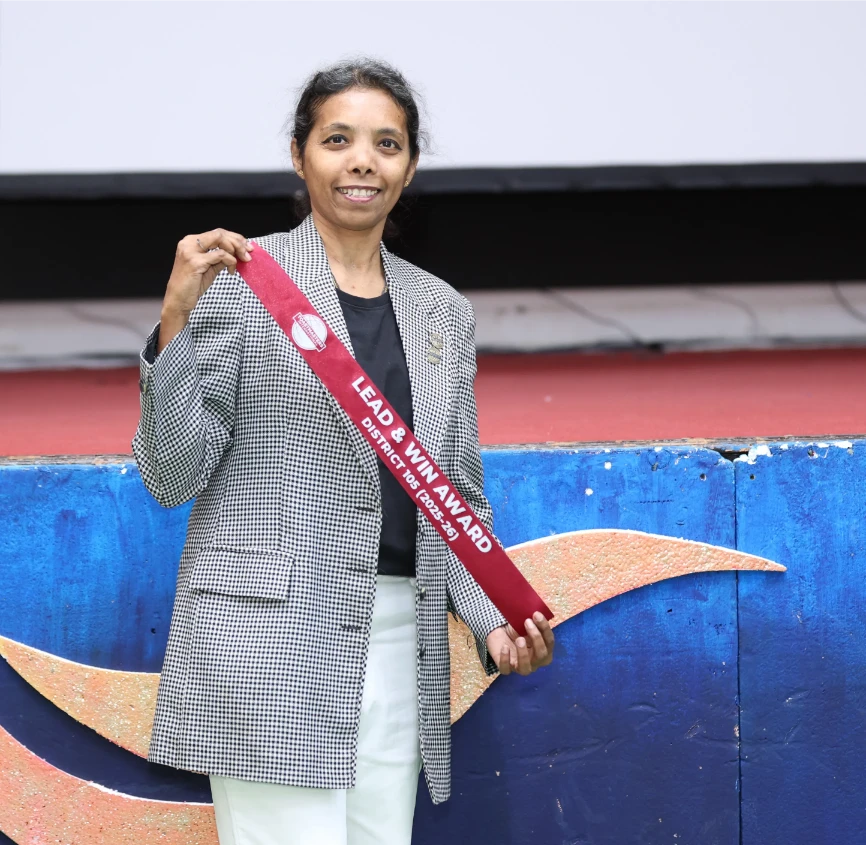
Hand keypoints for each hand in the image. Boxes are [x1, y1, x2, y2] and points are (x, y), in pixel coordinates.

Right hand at [158, 229, 253, 351]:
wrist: (178, 301)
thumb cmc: (192, 286)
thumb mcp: (209, 268)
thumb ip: (221, 258)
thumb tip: (238, 253)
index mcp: (191, 242)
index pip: (217, 233)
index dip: (234, 238)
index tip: (247, 248)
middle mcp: (188, 243)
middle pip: (219, 233)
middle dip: (238, 242)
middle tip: (249, 254)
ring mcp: (190, 251)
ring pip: (220, 240)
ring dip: (236, 250)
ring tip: (242, 262)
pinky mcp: (195, 262)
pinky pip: (220, 255)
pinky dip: (230, 261)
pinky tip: (231, 271)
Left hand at [487, 612, 554, 675]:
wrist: (500, 632)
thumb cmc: (518, 629)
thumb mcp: (528, 624)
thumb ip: (535, 621)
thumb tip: (538, 613)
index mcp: (544, 650)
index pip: (550, 642)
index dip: (544, 628)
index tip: (536, 614)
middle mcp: (535, 662)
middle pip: (542, 656)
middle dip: (536, 638)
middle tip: (527, 622)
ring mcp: (520, 666)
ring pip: (525, 669)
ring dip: (523, 654)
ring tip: (519, 639)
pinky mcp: (505, 667)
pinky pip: (506, 670)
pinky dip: (505, 659)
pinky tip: (504, 647)